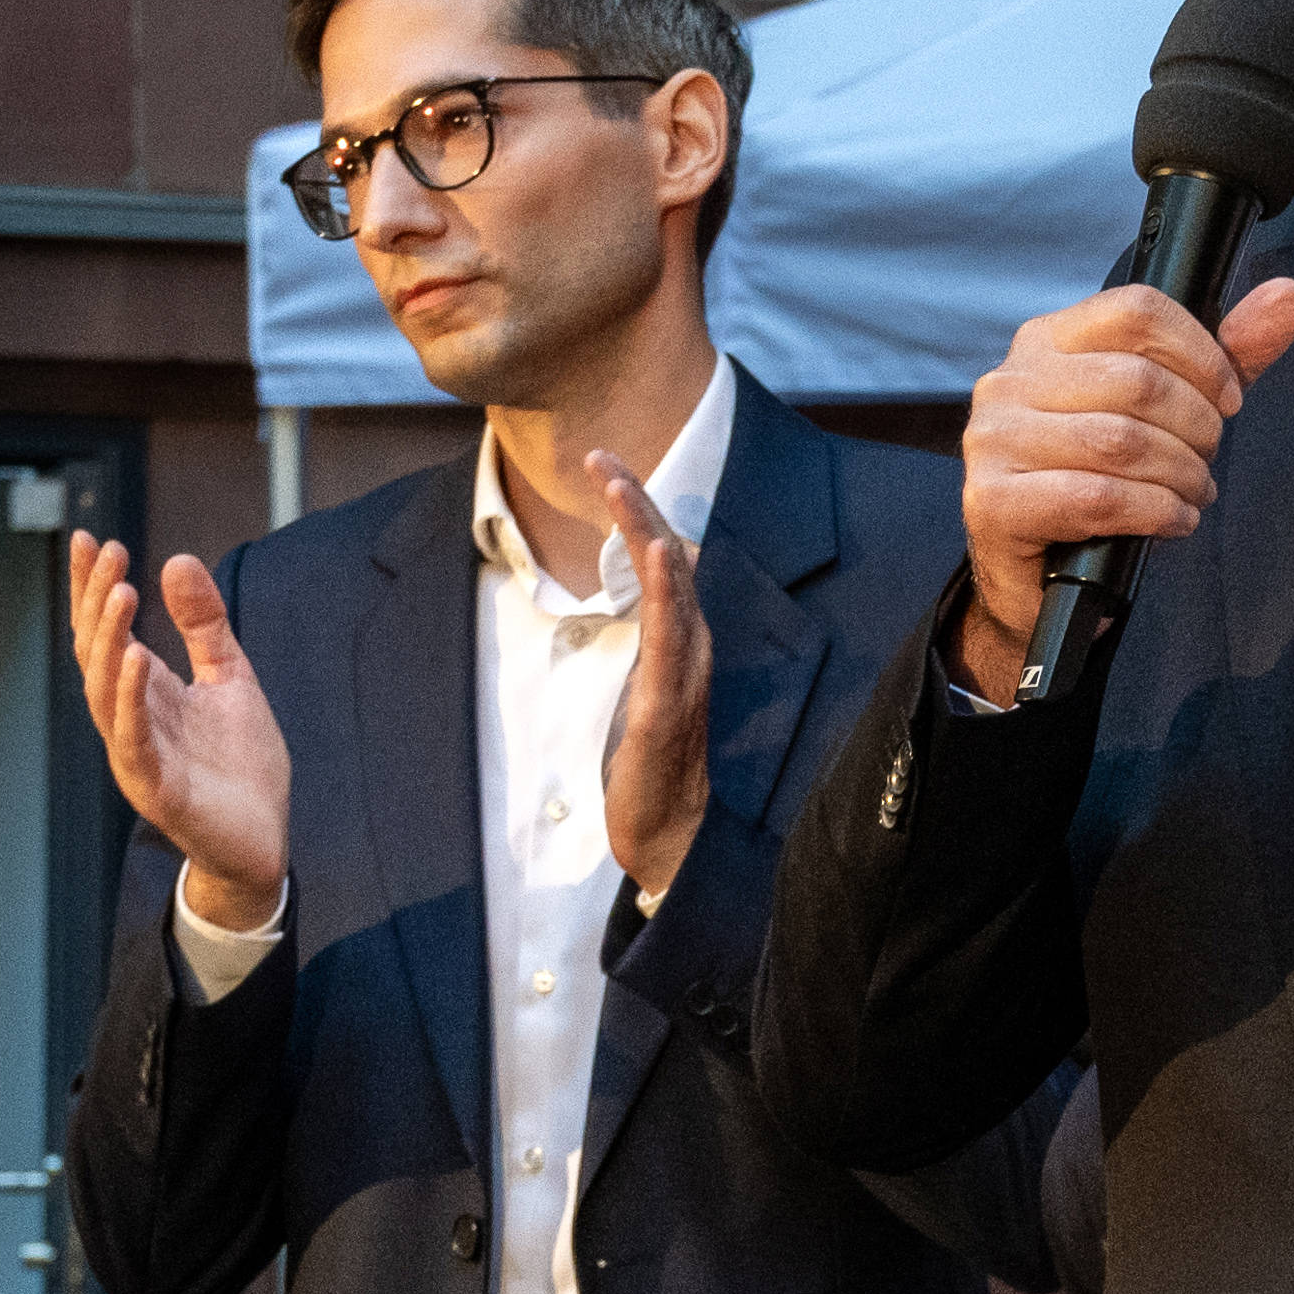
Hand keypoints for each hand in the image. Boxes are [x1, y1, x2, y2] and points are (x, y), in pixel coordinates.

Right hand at [69, 531, 298, 928]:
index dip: (94, 586)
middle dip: (98, 600)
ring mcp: (137, 753)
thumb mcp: (230, 678)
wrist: (263, 840)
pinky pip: (131, 738)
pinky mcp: (155, 787)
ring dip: (109, 640)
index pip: (106, 630)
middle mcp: (130, 719)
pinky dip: (128, 698)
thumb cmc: (241, 766)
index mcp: (145, 692)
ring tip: (121, 593)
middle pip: (97, 651)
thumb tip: (176, 559)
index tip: (92, 537)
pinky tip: (134, 659)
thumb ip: (205, 625)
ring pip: (104, 690)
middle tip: (109, 552)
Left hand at [587, 449, 712, 902]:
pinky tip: (662, 552)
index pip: (659, 561)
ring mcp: (683, 673)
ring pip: (671, 585)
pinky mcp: (668, 704)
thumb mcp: (634, 693)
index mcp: (677, 641)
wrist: (670, 838)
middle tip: (603, 456)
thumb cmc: (651, 770)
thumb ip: (636, 648)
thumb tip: (616, 615)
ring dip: (645, 529)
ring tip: (621, 483)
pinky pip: (671, 637)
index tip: (604, 466)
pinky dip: (669, 590)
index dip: (634, 512)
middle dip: (635, 503)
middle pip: (668, 557)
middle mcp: (689, 647)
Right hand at [954, 275, 1293, 700]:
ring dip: (1181, 474)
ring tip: (1193, 494)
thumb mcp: (1168, 413)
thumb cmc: (1097, 485)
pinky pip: (1100, 497)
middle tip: (1206, 459)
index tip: (1228, 397)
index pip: (1136, 310)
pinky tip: (1171, 521)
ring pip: (1122, 441)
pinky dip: (1154, 512)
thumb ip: (1225, 356)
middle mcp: (1010, 380)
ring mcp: (994, 440)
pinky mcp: (994, 500)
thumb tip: (1289, 297)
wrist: (1036, 579)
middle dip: (1197, 427)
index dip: (1201, 353)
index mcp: (1048, 341)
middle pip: (1138, 379)